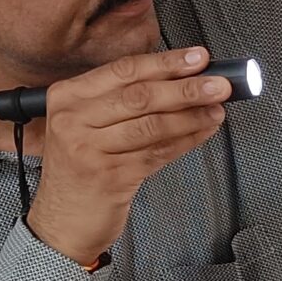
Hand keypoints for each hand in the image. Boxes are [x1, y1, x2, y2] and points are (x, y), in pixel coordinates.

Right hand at [21, 46, 233, 267]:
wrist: (63, 222)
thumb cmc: (81, 169)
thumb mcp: (87, 125)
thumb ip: (123, 100)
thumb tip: (181, 78)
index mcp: (67, 97)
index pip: (124, 70)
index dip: (166, 62)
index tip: (198, 58)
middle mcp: (72, 120)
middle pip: (140, 95)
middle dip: (186, 87)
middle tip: (219, 83)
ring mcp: (89, 150)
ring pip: (152, 124)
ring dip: (191, 114)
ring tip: (217, 108)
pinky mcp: (110, 177)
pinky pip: (157, 153)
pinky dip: (185, 140)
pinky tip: (202, 131)